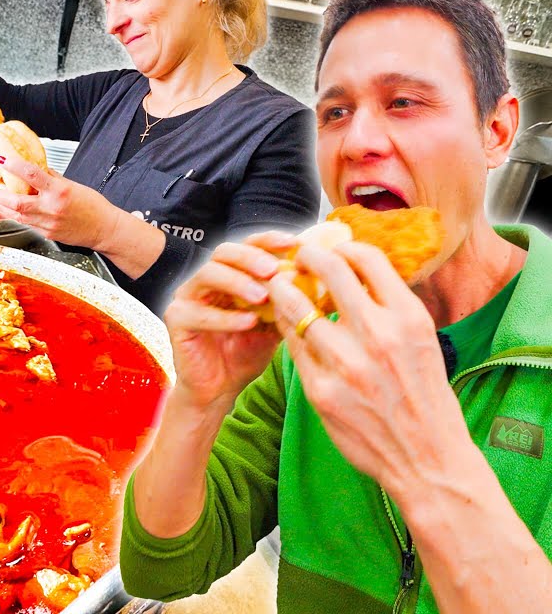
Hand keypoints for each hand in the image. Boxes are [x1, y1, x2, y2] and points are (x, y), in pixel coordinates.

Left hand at [0, 155, 122, 248]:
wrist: (104, 229)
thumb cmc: (92, 206)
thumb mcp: (72, 185)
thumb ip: (51, 177)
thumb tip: (34, 166)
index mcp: (59, 191)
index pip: (32, 175)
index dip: (14, 166)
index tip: (2, 160)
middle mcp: (51, 209)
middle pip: (16, 203)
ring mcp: (48, 224)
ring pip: (16, 216)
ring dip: (0, 206)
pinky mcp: (47, 234)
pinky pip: (26, 223)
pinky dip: (14, 215)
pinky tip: (8, 209)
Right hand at [163, 232, 295, 412]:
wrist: (218, 389)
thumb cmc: (244, 353)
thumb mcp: (274, 324)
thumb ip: (288, 302)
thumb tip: (319, 281)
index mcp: (228, 275)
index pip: (246, 246)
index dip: (268, 240)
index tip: (293, 243)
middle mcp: (205, 280)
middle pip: (223, 252)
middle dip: (250, 257)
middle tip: (273, 269)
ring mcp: (187, 297)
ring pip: (208, 274)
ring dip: (237, 282)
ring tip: (262, 297)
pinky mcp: (176, 319)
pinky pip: (199, 313)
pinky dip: (226, 317)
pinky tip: (249, 322)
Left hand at [267, 241, 469, 490]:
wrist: (427, 460)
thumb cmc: (424, 399)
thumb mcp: (423, 343)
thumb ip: (391, 308)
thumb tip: (358, 273)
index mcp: (408, 318)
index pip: (368, 258)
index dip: (344, 247)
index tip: (332, 248)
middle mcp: (378, 335)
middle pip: (329, 271)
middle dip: (308, 256)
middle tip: (298, 255)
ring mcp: (346, 364)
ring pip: (298, 307)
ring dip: (284, 291)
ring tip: (280, 286)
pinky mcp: (320, 390)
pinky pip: (292, 346)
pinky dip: (286, 329)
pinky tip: (285, 324)